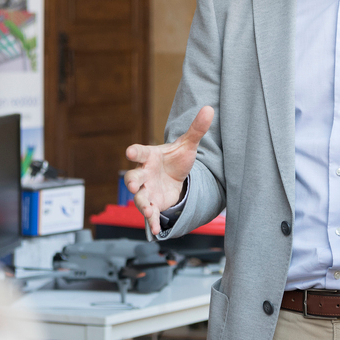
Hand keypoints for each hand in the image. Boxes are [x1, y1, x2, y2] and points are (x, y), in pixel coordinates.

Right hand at [124, 106, 213, 235]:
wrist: (176, 179)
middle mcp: (144, 174)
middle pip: (133, 177)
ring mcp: (146, 190)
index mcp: (150, 156)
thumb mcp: (188, 145)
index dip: (135, 151)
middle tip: (132, 185)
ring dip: (142, 204)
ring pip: (138, 198)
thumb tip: (210, 109)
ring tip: (148, 211)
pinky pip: (149, 214)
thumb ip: (197, 129)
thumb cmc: (176, 159)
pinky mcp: (152, 203)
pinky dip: (151, 222)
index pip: (140, 152)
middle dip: (132, 181)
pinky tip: (156, 231)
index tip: (130, 151)